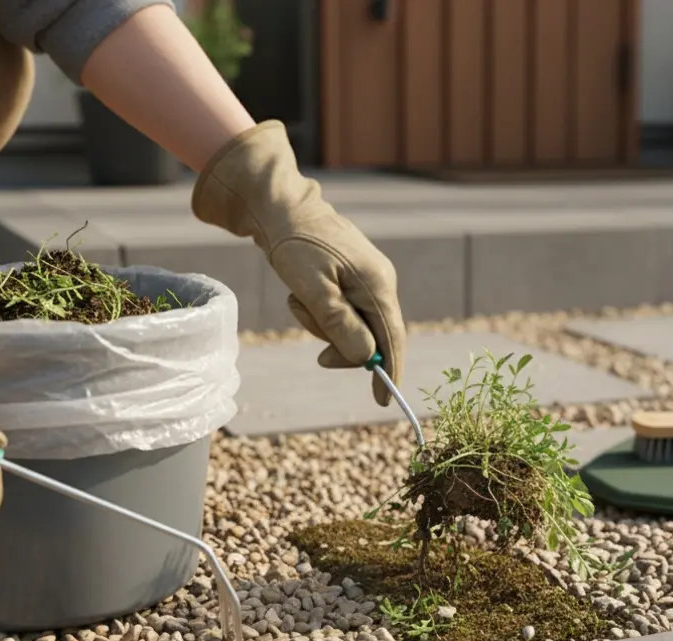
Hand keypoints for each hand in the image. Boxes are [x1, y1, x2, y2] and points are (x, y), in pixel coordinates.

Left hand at [190, 121, 405, 406]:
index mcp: (377, 284)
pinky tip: (301, 293)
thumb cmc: (295, 246)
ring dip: (323, 325)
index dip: (390, 372)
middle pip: (373, 335)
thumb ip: (340, 325)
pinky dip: (320, 311)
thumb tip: (366, 357)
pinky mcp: (351, 276)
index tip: (383, 402)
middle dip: (342, 346)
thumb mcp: (313, 289)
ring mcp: (367, 277)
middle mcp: (380, 281)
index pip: (392, 338)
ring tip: (298, 301)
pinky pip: (342, 310)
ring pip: (353, 324)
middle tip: (318, 357)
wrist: (279, 206)